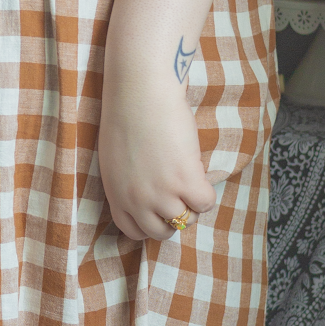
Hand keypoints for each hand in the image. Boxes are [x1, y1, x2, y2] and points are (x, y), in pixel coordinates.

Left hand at [96, 66, 216, 242]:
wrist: (140, 93)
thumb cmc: (127, 115)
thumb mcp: (117, 160)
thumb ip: (129, 183)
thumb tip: (150, 195)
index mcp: (117, 194)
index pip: (133, 231)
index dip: (150, 224)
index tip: (160, 213)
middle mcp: (137, 200)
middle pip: (160, 232)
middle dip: (173, 219)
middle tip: (181, 196)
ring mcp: (161, 193)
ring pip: (186, 220)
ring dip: (193, 205)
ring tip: (191, 181)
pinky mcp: (185, 181)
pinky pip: (205, 204)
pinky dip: (207, 193)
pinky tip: (201, 174)